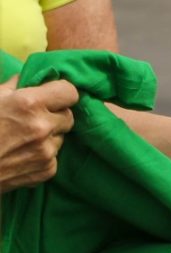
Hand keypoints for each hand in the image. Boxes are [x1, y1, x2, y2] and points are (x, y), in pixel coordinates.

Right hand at [0, 77, 77, 192]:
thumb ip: (14, 85)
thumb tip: (29, 77)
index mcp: (29, 104)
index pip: (70, 92)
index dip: (62, 92)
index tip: (54, 94)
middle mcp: (43, 127)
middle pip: (68, 116)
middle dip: (55, 114)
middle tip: (35, 116)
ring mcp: (47, 151)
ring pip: (61, 137)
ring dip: (49, 134)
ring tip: (24, 137)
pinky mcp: (48, 170)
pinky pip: (54, 155)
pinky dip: (43, 153)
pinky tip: (23, 152)